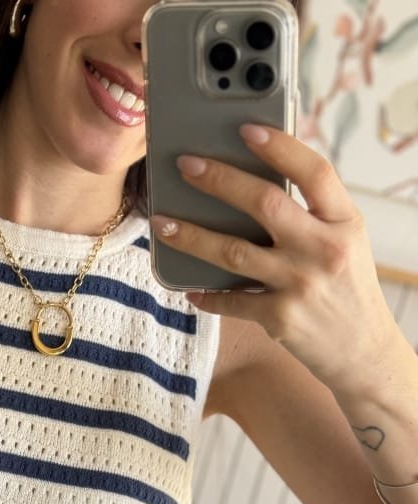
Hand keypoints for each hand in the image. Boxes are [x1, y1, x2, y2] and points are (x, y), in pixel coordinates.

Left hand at [150, 124, 398, 395]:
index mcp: (344, 223)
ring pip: (234, 252)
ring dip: (192, 236)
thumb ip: (313, 214)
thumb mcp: (347, 243)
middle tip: (185, 165)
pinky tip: (188, 288)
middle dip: (219, 180)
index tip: (246, 129)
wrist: (363, 352)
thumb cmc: (348, 290)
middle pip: (265, 203)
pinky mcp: (280, 318)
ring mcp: (300, 285)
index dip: (280, 147)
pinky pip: (231, 301)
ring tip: (162, 224)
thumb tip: (257, 181)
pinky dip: (206, 294)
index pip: (314, 172)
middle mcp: (323, 250)